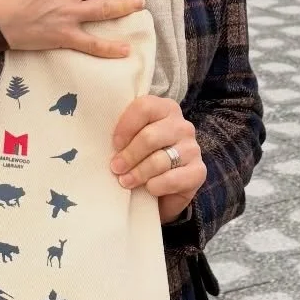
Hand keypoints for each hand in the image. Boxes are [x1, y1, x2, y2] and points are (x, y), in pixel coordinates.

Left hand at [110, 95, 206, 225]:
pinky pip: (172, 179)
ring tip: (126, 181)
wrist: (162, 192)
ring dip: (138, 173)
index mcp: (165, 109)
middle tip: (116, 168)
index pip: (144, 107)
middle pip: (150, 137)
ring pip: (159, 160)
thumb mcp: (131, 142)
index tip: (114, 144)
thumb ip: (123, 135)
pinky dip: (156, 186)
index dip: (125, 127)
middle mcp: (182, 126)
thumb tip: (101, 140)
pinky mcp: (198, 172)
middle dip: (129, 155)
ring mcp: (192, 148)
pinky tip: (149, 188)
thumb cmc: (141, 160)